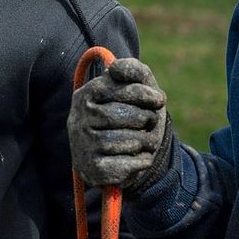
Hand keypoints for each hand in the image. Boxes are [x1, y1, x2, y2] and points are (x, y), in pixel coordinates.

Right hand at [68, 57, 171, 192]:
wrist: (119, 157)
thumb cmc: (131, 116)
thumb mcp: (135, 89)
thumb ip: (132, 70)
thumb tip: (116, 69)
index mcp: (86, 94)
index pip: (120, 89)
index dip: (145, 94)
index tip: (159, 100)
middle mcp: (78, 119)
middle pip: (125, 116)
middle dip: (147, 119)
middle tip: (150, 123)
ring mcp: (83, 145)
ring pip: (128, 141)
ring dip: (146, 142)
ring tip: (145, 141)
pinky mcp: (92, 169)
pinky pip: (127, 164)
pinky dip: (141, 161)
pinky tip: (139, 158)